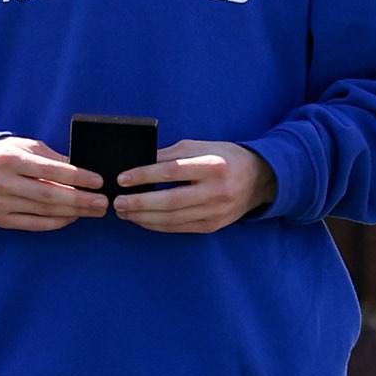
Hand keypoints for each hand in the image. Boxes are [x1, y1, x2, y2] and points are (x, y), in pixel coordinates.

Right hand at [0, 136, 107, 229]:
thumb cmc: (3, 155)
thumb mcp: (24, 146)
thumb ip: (52, 157)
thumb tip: (82, 169)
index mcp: (8, 159)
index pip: (49, 170)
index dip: (77, 177)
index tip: (98, 181)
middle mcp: (1, 182)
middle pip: (48, 194)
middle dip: (80, 199)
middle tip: (103, 202)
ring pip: (43, 210)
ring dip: (73, 211)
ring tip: (93, 210)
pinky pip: (33, 224)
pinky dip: (56, 222)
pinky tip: (72, 217)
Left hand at [113, 139, 276, 232]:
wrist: (258, 179)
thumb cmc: (223, 157)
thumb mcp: (199, 147)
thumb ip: (170, 155)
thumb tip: (137, 164)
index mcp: (212, 165)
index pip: (172, 171)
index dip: (144, 175)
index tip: (122, 179)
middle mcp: (216, 190)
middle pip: (170, 201)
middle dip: (139, 203)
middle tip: (117, 202)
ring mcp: (215, 211)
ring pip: (172, 219)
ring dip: (144, 217)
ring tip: (124, 212)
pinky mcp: (212, 226)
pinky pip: (179, 228)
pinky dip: (157, 225)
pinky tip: (142, 219)